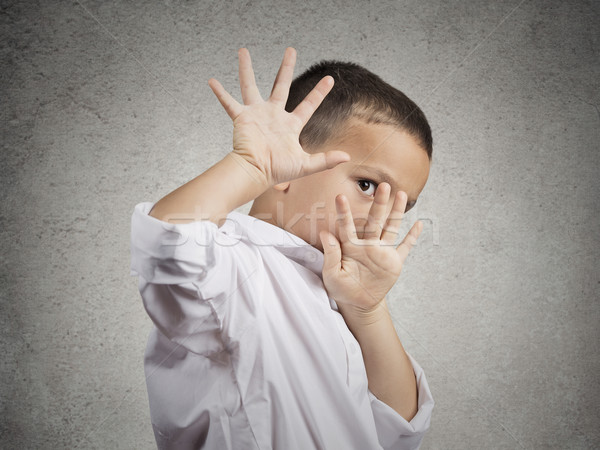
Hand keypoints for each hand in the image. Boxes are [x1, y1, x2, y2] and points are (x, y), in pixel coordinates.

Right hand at [208, 47, 349, 186]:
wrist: (255, 172)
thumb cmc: (277, 170)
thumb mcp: (306, 165)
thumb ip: (326, 160)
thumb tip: (347, 157)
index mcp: (290, 125)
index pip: (308, 105)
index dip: (319, 92)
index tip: (329, 79)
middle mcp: (273, 116)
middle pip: (281, 85)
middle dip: (286, 68)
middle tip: (291, 50)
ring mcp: (256, 115)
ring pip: (250, 86)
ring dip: (246, 69)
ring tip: (243, 51)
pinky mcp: (242, 118)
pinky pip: (229, 103)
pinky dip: (220, 93)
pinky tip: (212, 81)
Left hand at [319, 183, 422, 316]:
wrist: (359, 303)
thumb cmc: (342, 288)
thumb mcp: (332, 275)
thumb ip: (331, 255)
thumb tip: (325, 234)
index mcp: (351, 246)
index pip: (347, 226)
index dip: (344, 212)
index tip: (340, 197)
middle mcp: (368, 244)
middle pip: (374, 220)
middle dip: (379, 203)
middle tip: (383, 186)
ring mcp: (382, 252)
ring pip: (391, 228)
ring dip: (396, 212)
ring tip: (400, 194)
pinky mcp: (394, 262)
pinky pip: (405, 247)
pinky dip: (412, 237)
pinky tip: (419, 224)